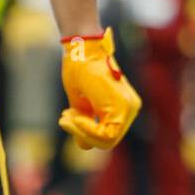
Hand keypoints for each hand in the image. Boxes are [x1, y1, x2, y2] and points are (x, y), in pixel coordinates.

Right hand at [58, 28, 141, 150]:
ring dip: (82, 133)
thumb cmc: (80, 70)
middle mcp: (130, 109)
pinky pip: (107, 134)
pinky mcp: (124, 107)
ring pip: (107, 141)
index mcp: (122, 108)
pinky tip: (73, 117)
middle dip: (82, 135)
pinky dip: (87, 130)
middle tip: (64, 119)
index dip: (83, 134)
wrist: (83, 49)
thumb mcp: (81, 103)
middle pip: (107, 141)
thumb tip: (83, 146)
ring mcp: (129, 108)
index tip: (66, 117)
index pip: (105, 136)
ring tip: (66, 117)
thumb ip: (85, 122)